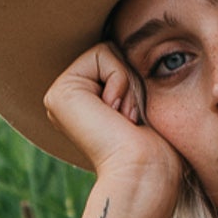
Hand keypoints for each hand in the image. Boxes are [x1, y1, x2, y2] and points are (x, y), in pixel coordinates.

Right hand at [42, 41, 184, 200]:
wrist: (145, 171)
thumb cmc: (157, 147)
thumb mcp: (145, 102)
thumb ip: (133, 76)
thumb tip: (136, 45)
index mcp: (86, 103)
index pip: (120, 58)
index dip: (138, 81)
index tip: (135, 119)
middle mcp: (70, 99)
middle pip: (114, 51)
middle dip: (133, 80)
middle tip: (130, 118)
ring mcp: (61, 95)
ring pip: (109, 50)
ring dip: (129, 83)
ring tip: (124, 118)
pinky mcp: (60, 92)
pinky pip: (103, 53)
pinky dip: (121, 80)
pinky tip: (116, 114)